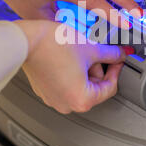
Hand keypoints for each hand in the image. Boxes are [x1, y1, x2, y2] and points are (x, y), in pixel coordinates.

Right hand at [14, 20, 129, 113]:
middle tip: (94, 50)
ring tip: (78, 51)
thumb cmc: (52, 46)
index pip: (110, 88)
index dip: (116, 69)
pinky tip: (67, 55)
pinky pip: (65, 83)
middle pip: (94, 87)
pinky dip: (70, 70)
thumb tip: (120, 55)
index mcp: (81, 100)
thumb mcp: (91, 48)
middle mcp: (66, 105)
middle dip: (97, 67)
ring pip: (80, 84)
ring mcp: (53, 99)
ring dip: (84, 68)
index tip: (117, 58)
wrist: (25, 40)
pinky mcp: (44, 90)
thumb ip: (112, 54)